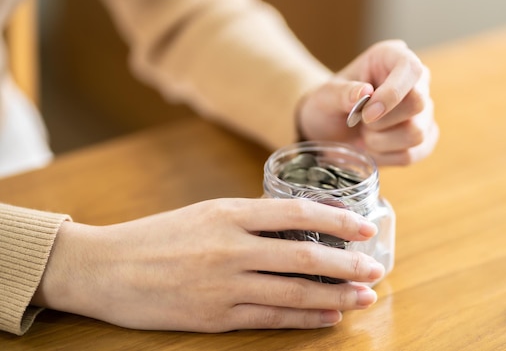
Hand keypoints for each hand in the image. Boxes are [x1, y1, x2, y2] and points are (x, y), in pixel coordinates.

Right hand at [32, 198, 382, 331]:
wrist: (105, 268)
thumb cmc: (157, 236)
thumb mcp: (205, 214)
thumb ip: (249, 219)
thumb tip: (297, 226)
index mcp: (228, 214)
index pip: (296, 212)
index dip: (336, 221)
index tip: (364, 229)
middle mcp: (230, 247)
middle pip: (303, 255)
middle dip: (346, 265)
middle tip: (375, 270)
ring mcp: (223, 285)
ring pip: (293, 292)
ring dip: (334, 296)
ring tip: (363, 297)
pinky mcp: (215, 316)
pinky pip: (270, 318)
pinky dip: (304, 318)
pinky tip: (328, 317)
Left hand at [297, 40, 438, 165]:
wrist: (329, 129)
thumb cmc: (329, 105)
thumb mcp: (325, 96)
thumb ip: (341, 93)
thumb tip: (365, 92)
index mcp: (392, 57)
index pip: (411, 68)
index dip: (392, 93)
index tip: (366, 114)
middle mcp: (415, 80)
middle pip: (418, 103)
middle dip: (382, 122)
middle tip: (359, 121)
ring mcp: (423, 110)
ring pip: (417, 133)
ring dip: (381, 141)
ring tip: (364, 133)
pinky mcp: (424, 137)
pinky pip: (413, 153)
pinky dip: (386, 156)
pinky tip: (373, 147)